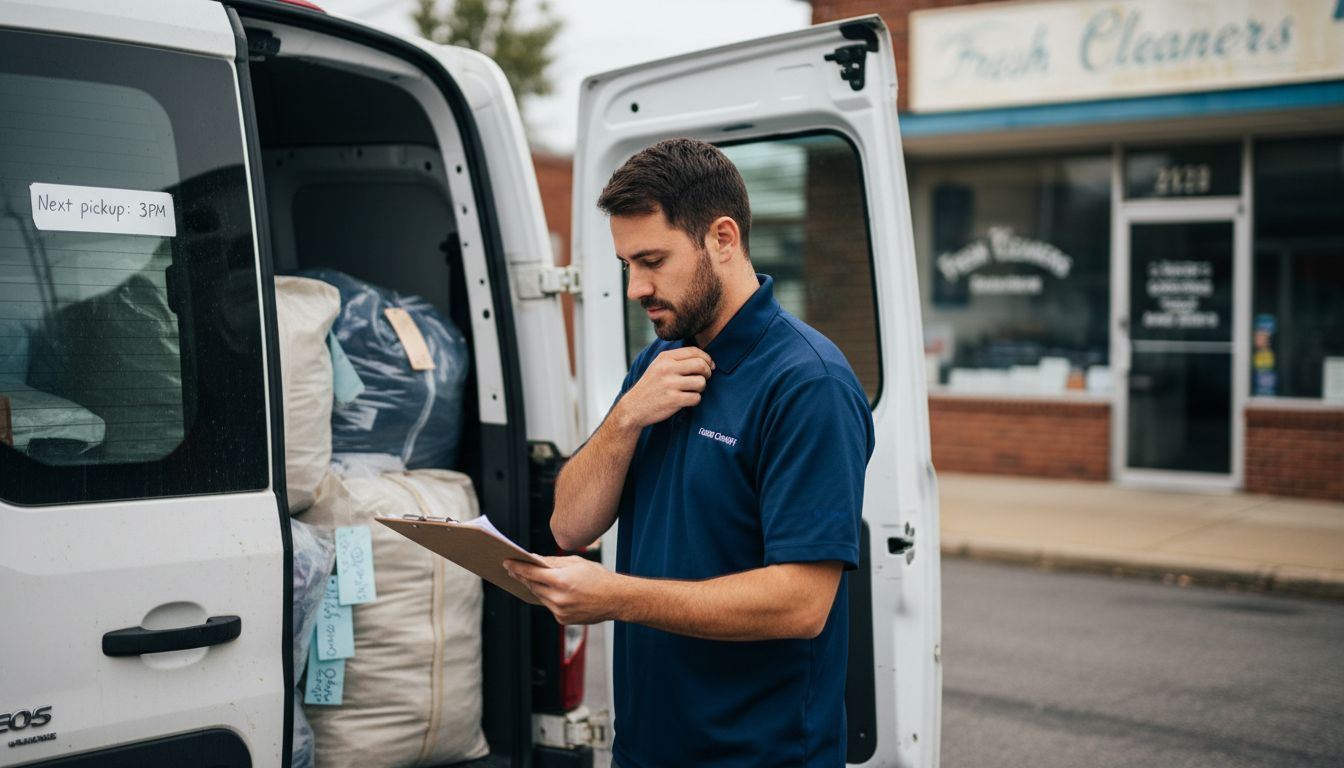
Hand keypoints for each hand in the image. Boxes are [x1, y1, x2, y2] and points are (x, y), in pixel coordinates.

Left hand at [504, 555, 619, 624]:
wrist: (616, 599)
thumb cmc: (598, 577)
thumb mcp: (576, 563)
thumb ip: (553, 562)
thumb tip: (534, 559)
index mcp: (562, 581)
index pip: (532, 573)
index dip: (517, 567)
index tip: (507, 562)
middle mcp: (559, 598)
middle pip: (532, 586)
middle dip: (521, 577)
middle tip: (511, 569)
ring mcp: (560, 611)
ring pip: (539, 597)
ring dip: (532, 587)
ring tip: (524, 578)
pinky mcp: (562, 620)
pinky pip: (549, 606)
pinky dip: (547, 597)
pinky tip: (544, 590)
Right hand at [615, 348, 713, 429]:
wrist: (634, 407)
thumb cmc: (651, 386)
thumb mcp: (659, 366)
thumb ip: (678, 360)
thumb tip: (706, 360)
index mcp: (665, 358)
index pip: (694, 351)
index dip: (707, 358)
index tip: (710, 366)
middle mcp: (667, 368)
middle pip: (701, 365)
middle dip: (707, 373)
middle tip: (703, 379)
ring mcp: (670, 384)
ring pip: (701, 382)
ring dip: (701, 388)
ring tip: (691, 391)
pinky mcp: (673, 400)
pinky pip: (696, 398)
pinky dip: (694, 400)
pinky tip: (686, 401)